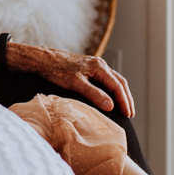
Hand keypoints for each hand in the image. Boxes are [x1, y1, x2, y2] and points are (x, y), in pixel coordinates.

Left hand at [9, 43, 135, 117]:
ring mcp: (95, 66)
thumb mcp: (75, 84)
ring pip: (114, 80)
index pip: (117, 86)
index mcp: (99, 67)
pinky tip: (110, 98)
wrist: (44, 59)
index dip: (124, 101)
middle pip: (120, 82)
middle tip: (130, 113)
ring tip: (124, 107)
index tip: (128, 115)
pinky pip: (106, 80)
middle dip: (126, 98)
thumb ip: (94, 94)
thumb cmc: (57, 70)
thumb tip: (111, 106)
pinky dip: (112, 90)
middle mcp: (100, 65)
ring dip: (121, 94)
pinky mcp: (88, 69)